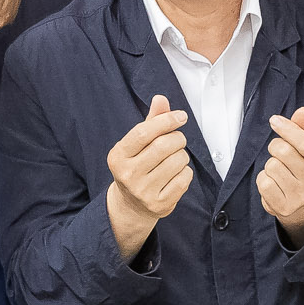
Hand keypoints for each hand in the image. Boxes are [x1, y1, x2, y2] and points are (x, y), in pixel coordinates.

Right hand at [105, 95, 192, 255]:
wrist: (132, 206)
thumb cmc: (137, 167)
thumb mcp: (137, 145)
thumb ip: (150, 122)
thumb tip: (161, 99)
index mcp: (118, 156)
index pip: (143, 133)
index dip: (165, 121)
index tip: (180, 116)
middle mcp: (128, 175)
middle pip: (163, 146)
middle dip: (177, 138)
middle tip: (177, 140)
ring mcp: (143, 192)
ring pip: (178, 161)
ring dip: (182, 155)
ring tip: (174, 159)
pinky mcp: (159, 204)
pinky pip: (184, 178)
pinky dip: (185, 172)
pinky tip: (175, 174)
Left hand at [258, 107, 303, 242]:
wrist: (301, 203)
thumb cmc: (303, 167)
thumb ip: (303, 128)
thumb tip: (303, 111)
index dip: (289, 129)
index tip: (274, 120)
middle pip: (284, 152)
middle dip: (276, 147)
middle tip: (281, 154)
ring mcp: (301, 197)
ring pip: (271, 166)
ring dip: (270, 164)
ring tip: (280, 172)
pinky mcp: (284, 207)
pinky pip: (263, 182)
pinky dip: (263, 179)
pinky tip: (274, 183)